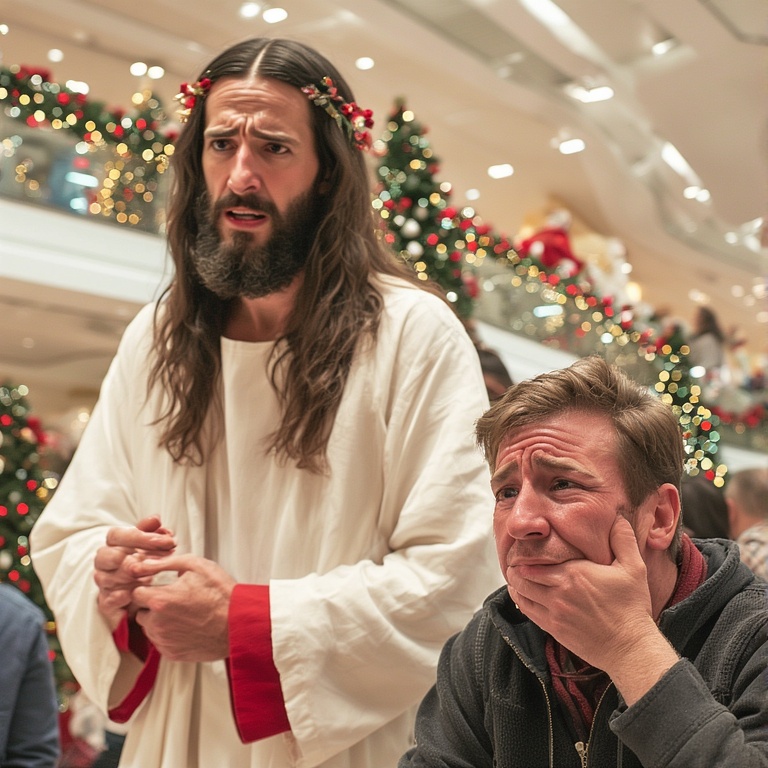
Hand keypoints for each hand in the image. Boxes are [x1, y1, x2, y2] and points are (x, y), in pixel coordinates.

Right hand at [94, 516, 175, 631]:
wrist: (145, 592)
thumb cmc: (147, 561)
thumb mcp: (152, 544)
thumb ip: (152, 531)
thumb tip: (155, 519)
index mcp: (113, 544)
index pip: (116, 535)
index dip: (141, 536)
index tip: (168, 541)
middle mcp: (104, 562)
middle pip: (106, 556)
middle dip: (135, 557)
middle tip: (161, 560)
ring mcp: (103, 583)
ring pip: (107, 578)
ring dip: (130, 577)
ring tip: (153, 575)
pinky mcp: (106, 603)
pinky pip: (107, 600)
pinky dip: (119, 597)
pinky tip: (133, 593)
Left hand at [130, 554, 235, 661]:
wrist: (239, 623)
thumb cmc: (221, 593)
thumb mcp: (197, 566)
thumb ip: (166, 562)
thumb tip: (145, 563)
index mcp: (160, 600)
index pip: (136, 593)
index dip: (148, 588)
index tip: (160, 587)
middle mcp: (157, 624)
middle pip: (141, 612)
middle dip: (153, 605)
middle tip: (175, 599)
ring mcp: (164, 641)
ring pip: (150, 629)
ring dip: (160, 621)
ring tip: (184, 613)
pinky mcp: (172, 654)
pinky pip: (161, 642)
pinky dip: (170, 635)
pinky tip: (188, 626)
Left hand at [506, 515, 674, 684]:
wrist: (630, 647)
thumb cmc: (632, 607)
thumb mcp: (634, 568)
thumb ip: (623, 540)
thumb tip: (617, 518)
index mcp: (574, 573)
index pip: (536, 559)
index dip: (526, 553)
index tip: (525, 549)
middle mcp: (559, 591)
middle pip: (523, 575)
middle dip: (517, 567)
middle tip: (516, 561)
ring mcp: (554, 612)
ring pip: (521, 593)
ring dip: (516, 583)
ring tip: (516, 576)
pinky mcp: (553, 628)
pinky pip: (527, 611)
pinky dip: (520, 600)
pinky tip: (522, 595)